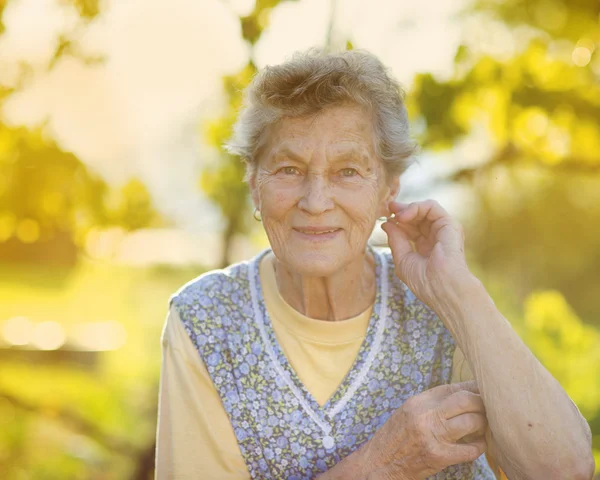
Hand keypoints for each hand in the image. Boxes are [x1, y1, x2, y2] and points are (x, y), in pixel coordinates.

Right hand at [362, 381, 487, 479]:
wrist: (380, 463)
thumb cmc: (396, 437)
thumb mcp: (409, 412)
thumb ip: (432, 403)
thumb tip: (463, 393)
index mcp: (418, 402)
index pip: (452, 388)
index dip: (471, 388)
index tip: (481, 392)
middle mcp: (426, 415)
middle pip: (466, 400)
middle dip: (482, 403)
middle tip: (488, 408)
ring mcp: (434, 436)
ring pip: (472, 422)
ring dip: (483, 424)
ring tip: (483, 426)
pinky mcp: (440, 456)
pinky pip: (471, 449)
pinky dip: (480, 446)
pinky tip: (478, 444)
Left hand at [381, 200, 472, 311]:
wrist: (443, 287)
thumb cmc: (424, 281)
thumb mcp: (403, 260)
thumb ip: (396, 240)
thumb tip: (386, 224)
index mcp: (425, 249)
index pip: (411, 229)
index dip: (398, 222)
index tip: (385, 220)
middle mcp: (435, 238)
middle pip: (417, 217)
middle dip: (401, 211)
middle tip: (388, 209)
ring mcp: (443, 231)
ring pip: (424, 210)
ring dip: (406, 208)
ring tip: (395, 215)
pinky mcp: (449, 224)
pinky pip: (432, 206)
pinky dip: (416, 207)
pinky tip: (404, 216)